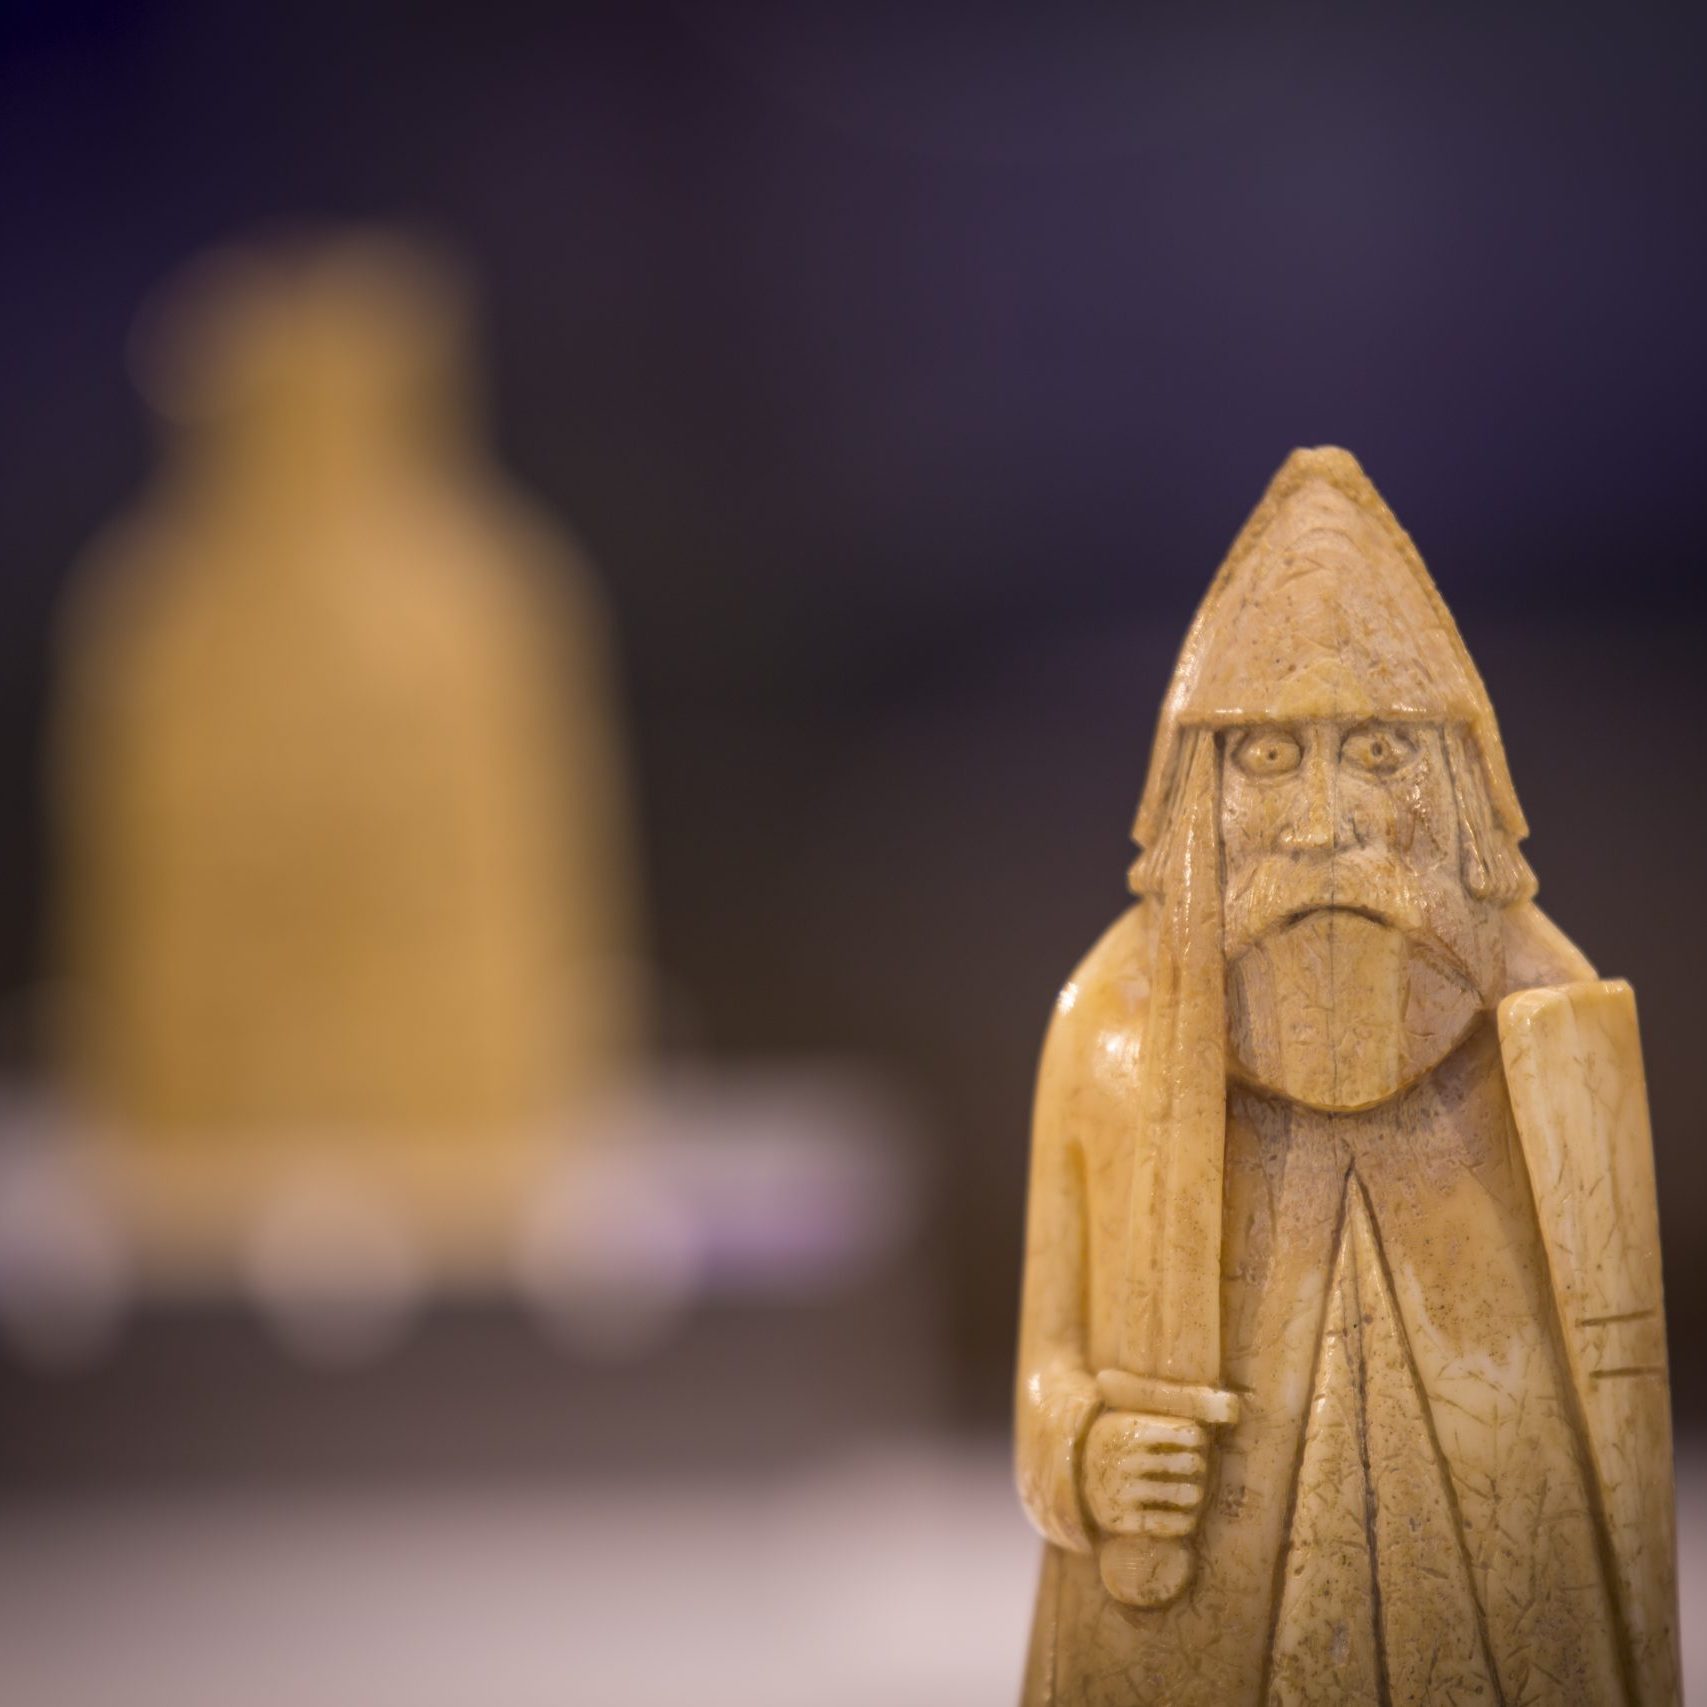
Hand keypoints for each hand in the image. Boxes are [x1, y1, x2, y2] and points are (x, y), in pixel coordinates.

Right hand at [1083, 1410, 1209, 1539]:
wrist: (1080, 1479)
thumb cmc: (1116, 1446)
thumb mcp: (1127, 1423)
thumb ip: (1158, 1420)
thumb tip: (1204, 1426)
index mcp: (1123, 1431)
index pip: (1176, 1433)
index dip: (1193, 1437)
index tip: (1199, 1441)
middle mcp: (1121, 1460)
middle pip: (1180, 1462)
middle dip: (1194, 1463)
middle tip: (1199, 1466)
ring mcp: (1121, 1491)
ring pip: (1177, 1493)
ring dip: (1192, 1493)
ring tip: (1196, 1492)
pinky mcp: (1123, 1519)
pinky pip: (1164, 1522)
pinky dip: (1182, 1520)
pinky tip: (1188, 1517)